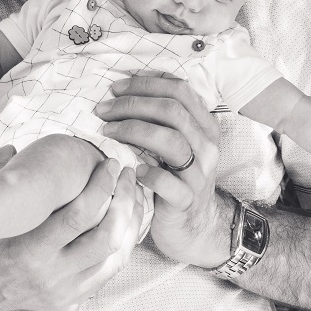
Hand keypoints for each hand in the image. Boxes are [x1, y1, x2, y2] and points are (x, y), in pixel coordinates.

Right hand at [0, 150, 145, 310]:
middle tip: (128, 175)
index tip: (111, 164)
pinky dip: (122, 245)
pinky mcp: (69, 302)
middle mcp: (49, 277)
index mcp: (27, 252)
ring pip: (114, 258)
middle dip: (124, 201)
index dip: (102, 186)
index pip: (78, 217)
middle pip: (105, 237)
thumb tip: (13, 148)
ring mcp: (62, 293)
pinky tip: (125, 221)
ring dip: (130, 222)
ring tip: (134, 195)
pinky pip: (108, 273)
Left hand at [94, 75, 234, 267]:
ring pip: (170, 140)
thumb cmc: (176, 178)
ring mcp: (199, 174)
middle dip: (133, 104)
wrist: (193, 226)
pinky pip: (168, 182)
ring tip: (108, 132)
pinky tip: (131, 169)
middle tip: (104, 110)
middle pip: (172, 111)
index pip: (180, 90)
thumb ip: (163, 118)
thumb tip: (125, 90)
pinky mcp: (186, 201)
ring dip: (134, 131)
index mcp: (205, 126)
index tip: (116, 88)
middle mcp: (207, 147)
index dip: (146, 84)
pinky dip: (147, 173)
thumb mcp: (178, 143)